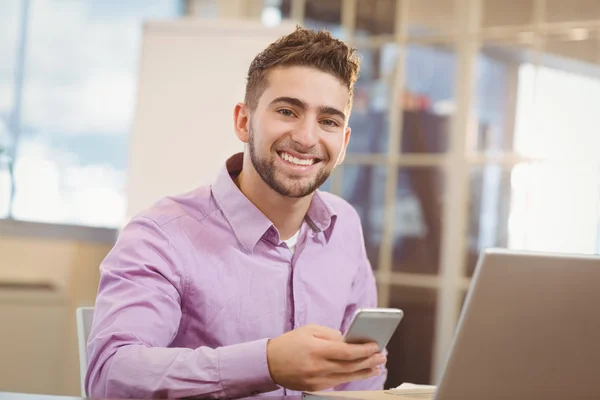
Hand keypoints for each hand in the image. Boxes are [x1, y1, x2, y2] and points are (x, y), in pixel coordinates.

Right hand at [266, 324, 385, 391]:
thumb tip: (349, 340)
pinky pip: (338, 382)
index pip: (346, 352)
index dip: (363, 350)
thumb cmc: (290, 342)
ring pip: (347, 377)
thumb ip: (330, 334)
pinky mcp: (315, 387)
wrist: (269, 363)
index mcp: (316, 349)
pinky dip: (352, 376)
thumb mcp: (309, 330)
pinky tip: (361, 372)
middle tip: (383, 355)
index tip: (376, 346)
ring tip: (377, 365)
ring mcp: (317, 380)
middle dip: (369, 360)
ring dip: (365, 371)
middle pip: (350, 366)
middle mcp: (317, 367)